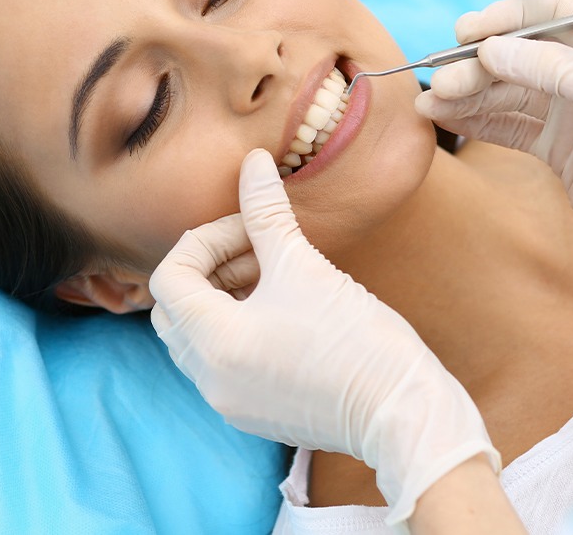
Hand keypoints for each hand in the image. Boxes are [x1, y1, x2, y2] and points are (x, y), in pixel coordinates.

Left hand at [150, 149, 498, 526]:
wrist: (403, 412)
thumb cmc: (356, 338)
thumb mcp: (303, 265)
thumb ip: (266, 210)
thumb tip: (253, 161)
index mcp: (213, 342)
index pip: (169, 277)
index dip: (204, 241)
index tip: (248, 229)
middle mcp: (210, 378)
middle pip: (175, 307)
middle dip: (209, 267)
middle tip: (255, 248)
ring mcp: (228, 399)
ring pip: (196, 333)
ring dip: (221, 295)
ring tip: (270, 273)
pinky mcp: (251, 409)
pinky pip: (219, 359)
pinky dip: (234, 325)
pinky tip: (278, 307)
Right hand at [415, 0, 572, 207]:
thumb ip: (554, 68)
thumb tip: (494, 49)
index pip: (554, 11)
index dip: (508, 16)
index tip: (467, 31)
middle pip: (522, 56)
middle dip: (477, 68)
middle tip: (440, 85)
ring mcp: (572, 112)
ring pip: (510, 95)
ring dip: (466, 99)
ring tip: (429, 108)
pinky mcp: (558, 146)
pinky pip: (512, 128)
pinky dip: (477, 125)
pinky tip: (447, 121)